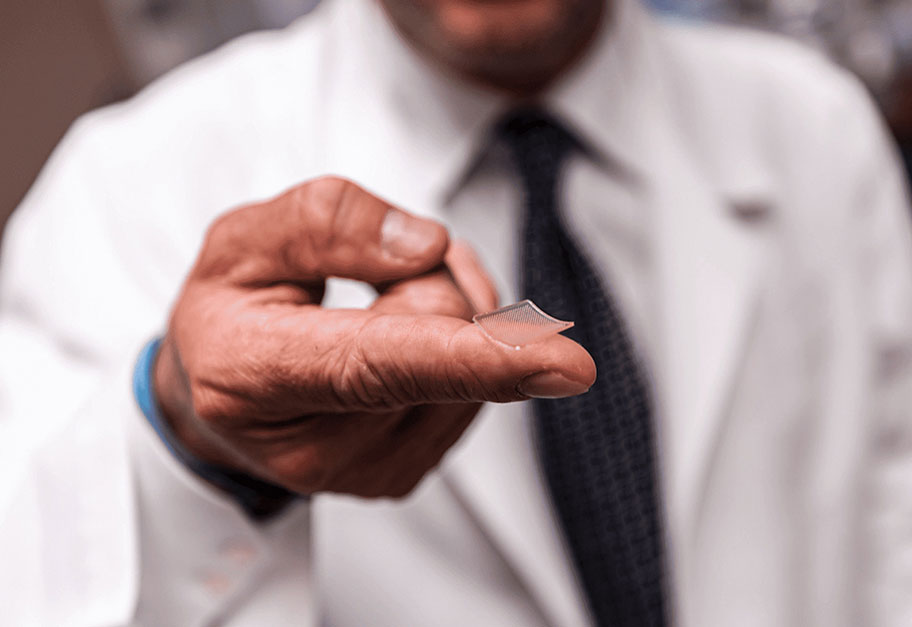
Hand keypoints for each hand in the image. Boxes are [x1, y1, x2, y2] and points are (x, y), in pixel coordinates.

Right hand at [154, 177, 594, 497]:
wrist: (215, 397)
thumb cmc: (230, 313)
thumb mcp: (241, 239)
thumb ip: (327, 223)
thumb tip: (427, 248)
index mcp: (255, 376)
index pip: (379, 362)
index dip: (475, 358)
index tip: (566, 364)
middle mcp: (316, 447)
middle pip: (446, 331)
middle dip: (425, 279)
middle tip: (365, 283)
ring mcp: (367, 471)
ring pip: (475, 356)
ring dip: (443, 315)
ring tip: (372, 317)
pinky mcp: (404, 475)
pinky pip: (477, 389)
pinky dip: (453, 353)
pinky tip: (397, 349)